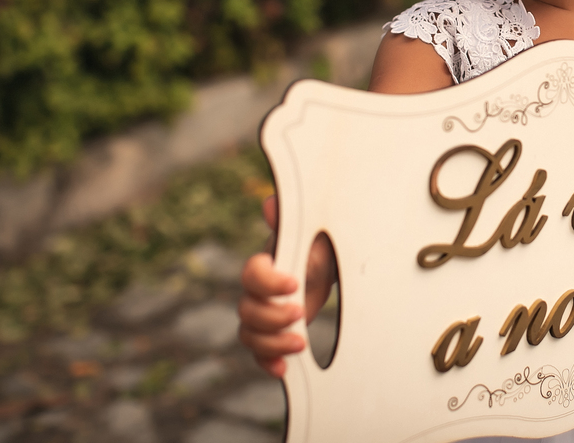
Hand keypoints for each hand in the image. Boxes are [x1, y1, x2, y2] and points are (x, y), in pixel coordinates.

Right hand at [237, 195, 336, 376]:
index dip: (268, 282)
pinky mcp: (274, 332)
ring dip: (272, 343)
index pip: (252, 274)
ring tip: (300, 342)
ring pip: (249, 334)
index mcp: (264, 264)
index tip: (294, 283)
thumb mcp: (310, 231)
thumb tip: (271, 204)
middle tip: (301, 312)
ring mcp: (263, 313)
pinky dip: (268, 362)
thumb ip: (290, 220)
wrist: (326, 264)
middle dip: (272, 317)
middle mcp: (257, 291)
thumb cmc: (316, 245)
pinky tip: (284, 369)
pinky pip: (259, 352)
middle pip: (246, 310)